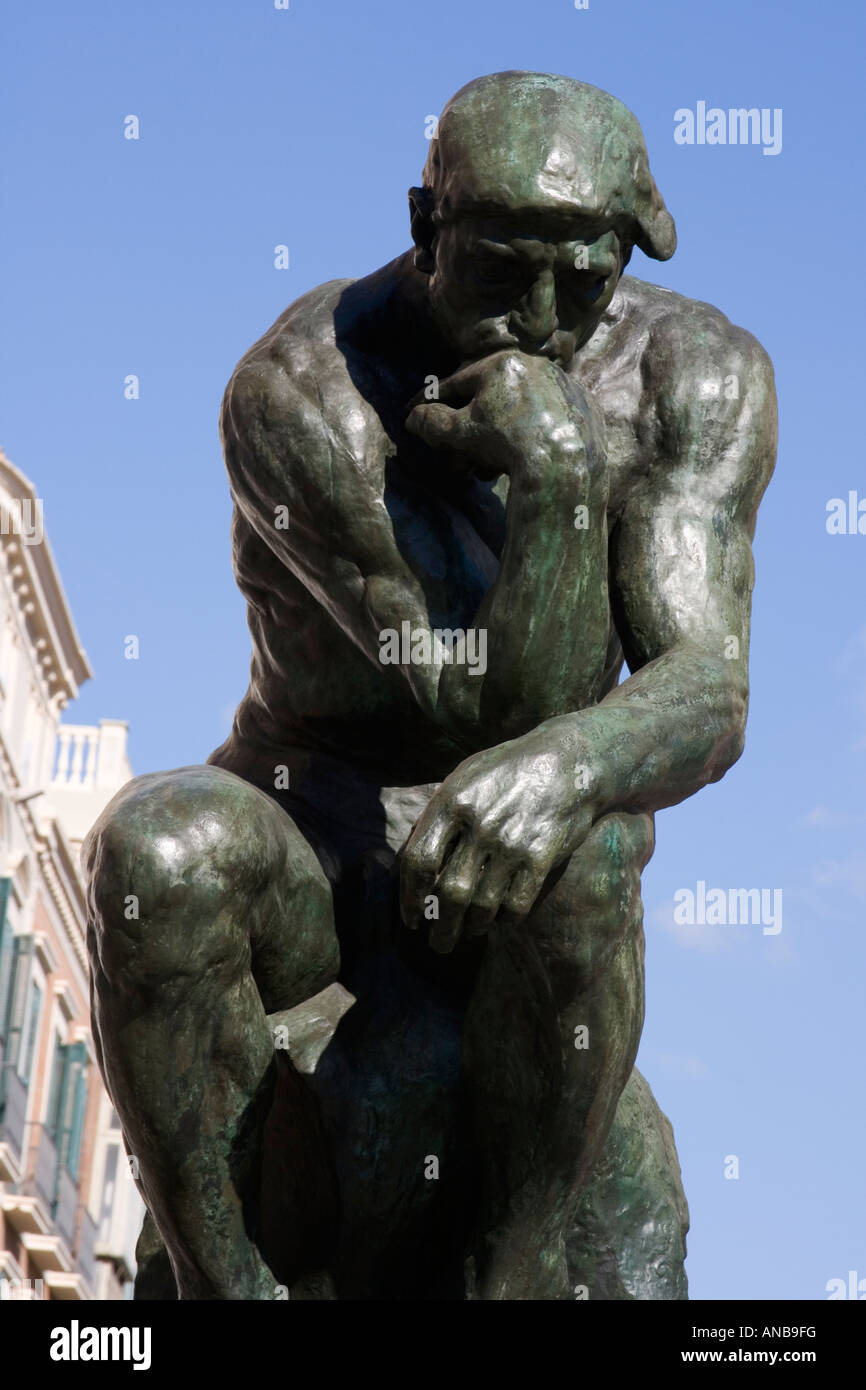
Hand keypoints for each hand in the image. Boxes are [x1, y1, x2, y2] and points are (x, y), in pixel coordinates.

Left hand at [399, 726, 596, 952]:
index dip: (409, 897)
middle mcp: (479, 824)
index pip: (419, 861)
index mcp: (452, 801)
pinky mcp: (541, 856)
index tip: (411, 919)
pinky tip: (501, 921)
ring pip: (482, 904)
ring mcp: (511, 841)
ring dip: (473, 927)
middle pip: (449, 892)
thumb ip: (440, 813)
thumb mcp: (466, 776)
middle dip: (441, 927)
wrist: (568, 761)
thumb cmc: (509, 768)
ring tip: (469, 932)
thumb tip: (413, 857)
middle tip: (438, 944)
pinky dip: (506, 920)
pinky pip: (517, 905)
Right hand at [405, 349, 602, 481]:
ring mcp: (564, 384)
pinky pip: (550, 420)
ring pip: (519, 410)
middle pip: (489, 398)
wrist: (564, 465)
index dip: (430, 401)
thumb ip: (434, 422)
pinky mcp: (585, 407)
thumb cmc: (507, 443)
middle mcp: (536, 365)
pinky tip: (524, 456)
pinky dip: (533, 436)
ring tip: (486, 467)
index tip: (414, 412)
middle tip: (454, 455)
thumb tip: (413, 418)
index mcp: (502, 363)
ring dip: (497, 437)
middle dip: (467, 429)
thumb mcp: (461, 433)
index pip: (456, 382)